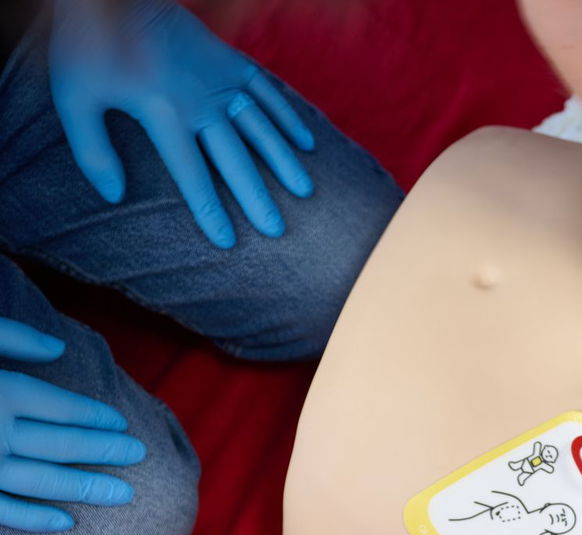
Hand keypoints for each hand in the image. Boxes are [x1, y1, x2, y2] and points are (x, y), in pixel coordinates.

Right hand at [0, 318, 145, 532]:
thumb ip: (10, 339)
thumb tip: (59, 350)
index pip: (56, 406)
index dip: (91, 416)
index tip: (120, 424)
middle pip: (59, 444)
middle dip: (102, 452)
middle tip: (138, 457)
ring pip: (40, 479)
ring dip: (84, 487)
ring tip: (124, 495)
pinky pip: (2, 508)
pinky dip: (33, 517)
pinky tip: (66, 523)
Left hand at [48, 0, 315, 248]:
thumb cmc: (89, 45)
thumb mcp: (74, 95)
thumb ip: (92, 150)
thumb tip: (113, 196)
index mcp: (164, 113)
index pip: (192, 174)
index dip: (210, 210)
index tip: (227, 240)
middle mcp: (201, 101)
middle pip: (236, 159)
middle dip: (257, 197)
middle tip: (277, 230)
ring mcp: (221, 80)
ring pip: (260, 128)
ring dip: (283, 161)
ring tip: (304, 192)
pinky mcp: (231, 61)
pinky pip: (267, 92)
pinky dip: (287, 117)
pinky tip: (305, 143)